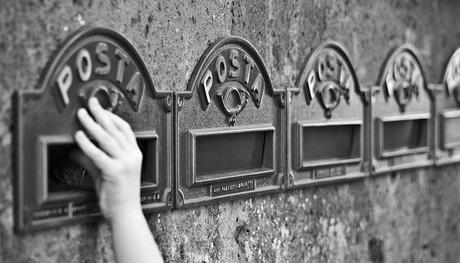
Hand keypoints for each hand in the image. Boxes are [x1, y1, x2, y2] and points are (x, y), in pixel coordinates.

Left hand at [74, 97, 142, 220]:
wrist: (126, 214)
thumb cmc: (118, 195)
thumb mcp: (106, 173)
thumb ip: (92, 160)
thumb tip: (75, 150)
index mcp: (135, 154)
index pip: (125, 129)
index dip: (113, 116)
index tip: (101, 109)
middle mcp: (132, 156)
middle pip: (116, 129)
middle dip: (102, 114)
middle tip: (90, 103)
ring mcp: (125, 164)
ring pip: (107, 138)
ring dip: (92, 124)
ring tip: (81, 115)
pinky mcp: (115, 172)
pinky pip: (98, 154)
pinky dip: (87, 144)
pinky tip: (79, 137)